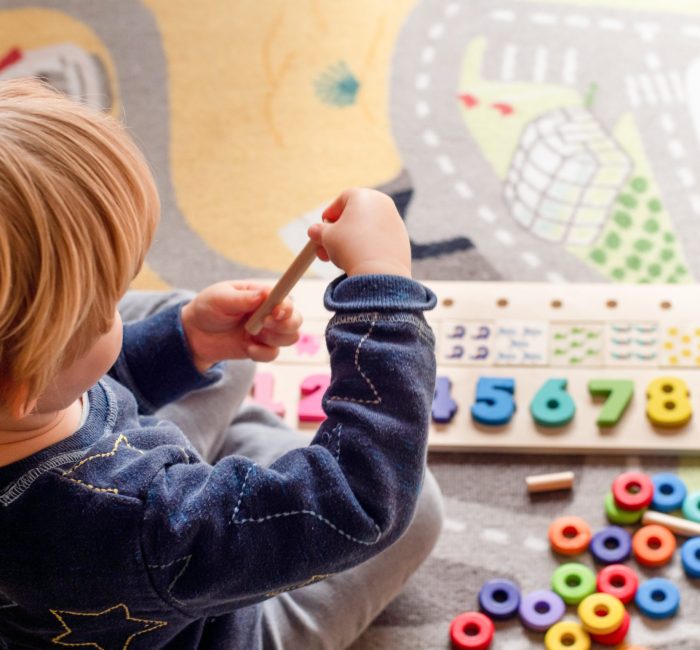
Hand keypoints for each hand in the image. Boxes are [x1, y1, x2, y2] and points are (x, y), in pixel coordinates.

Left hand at [180, 281, 301, 371]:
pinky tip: (247, 347)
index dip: (286, 306)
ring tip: (251, 334)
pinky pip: (273, 354)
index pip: (285, 298)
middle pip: (296, 319)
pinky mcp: (260, 348)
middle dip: (285, 324)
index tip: (276, 312)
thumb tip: (264, 295)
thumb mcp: (220, 298)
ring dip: (274, 338)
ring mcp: (267, 332)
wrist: (194, 334)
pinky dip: (262, 353)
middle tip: (265, 324)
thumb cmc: (208, 308)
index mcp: (262, 295)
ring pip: (291, 338)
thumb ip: (243, 298)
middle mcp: (269, 312)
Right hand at [307, 188, 411, 277]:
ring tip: (340, 258)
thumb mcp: (327, 237)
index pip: (341, 200)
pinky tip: (360, 260)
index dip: (329, 215)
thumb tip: (314, 231)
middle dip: (339, 231)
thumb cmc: (350, 247)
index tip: (322, 228)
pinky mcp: (402, 238)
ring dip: (353, 240)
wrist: (380, 271)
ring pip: (368, 228)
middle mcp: (382, 203)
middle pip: (355, 214)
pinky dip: (369, 246)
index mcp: (363, 195)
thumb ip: (319, 231)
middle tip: (326, 248)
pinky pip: (379, 240)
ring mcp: (395, 220)